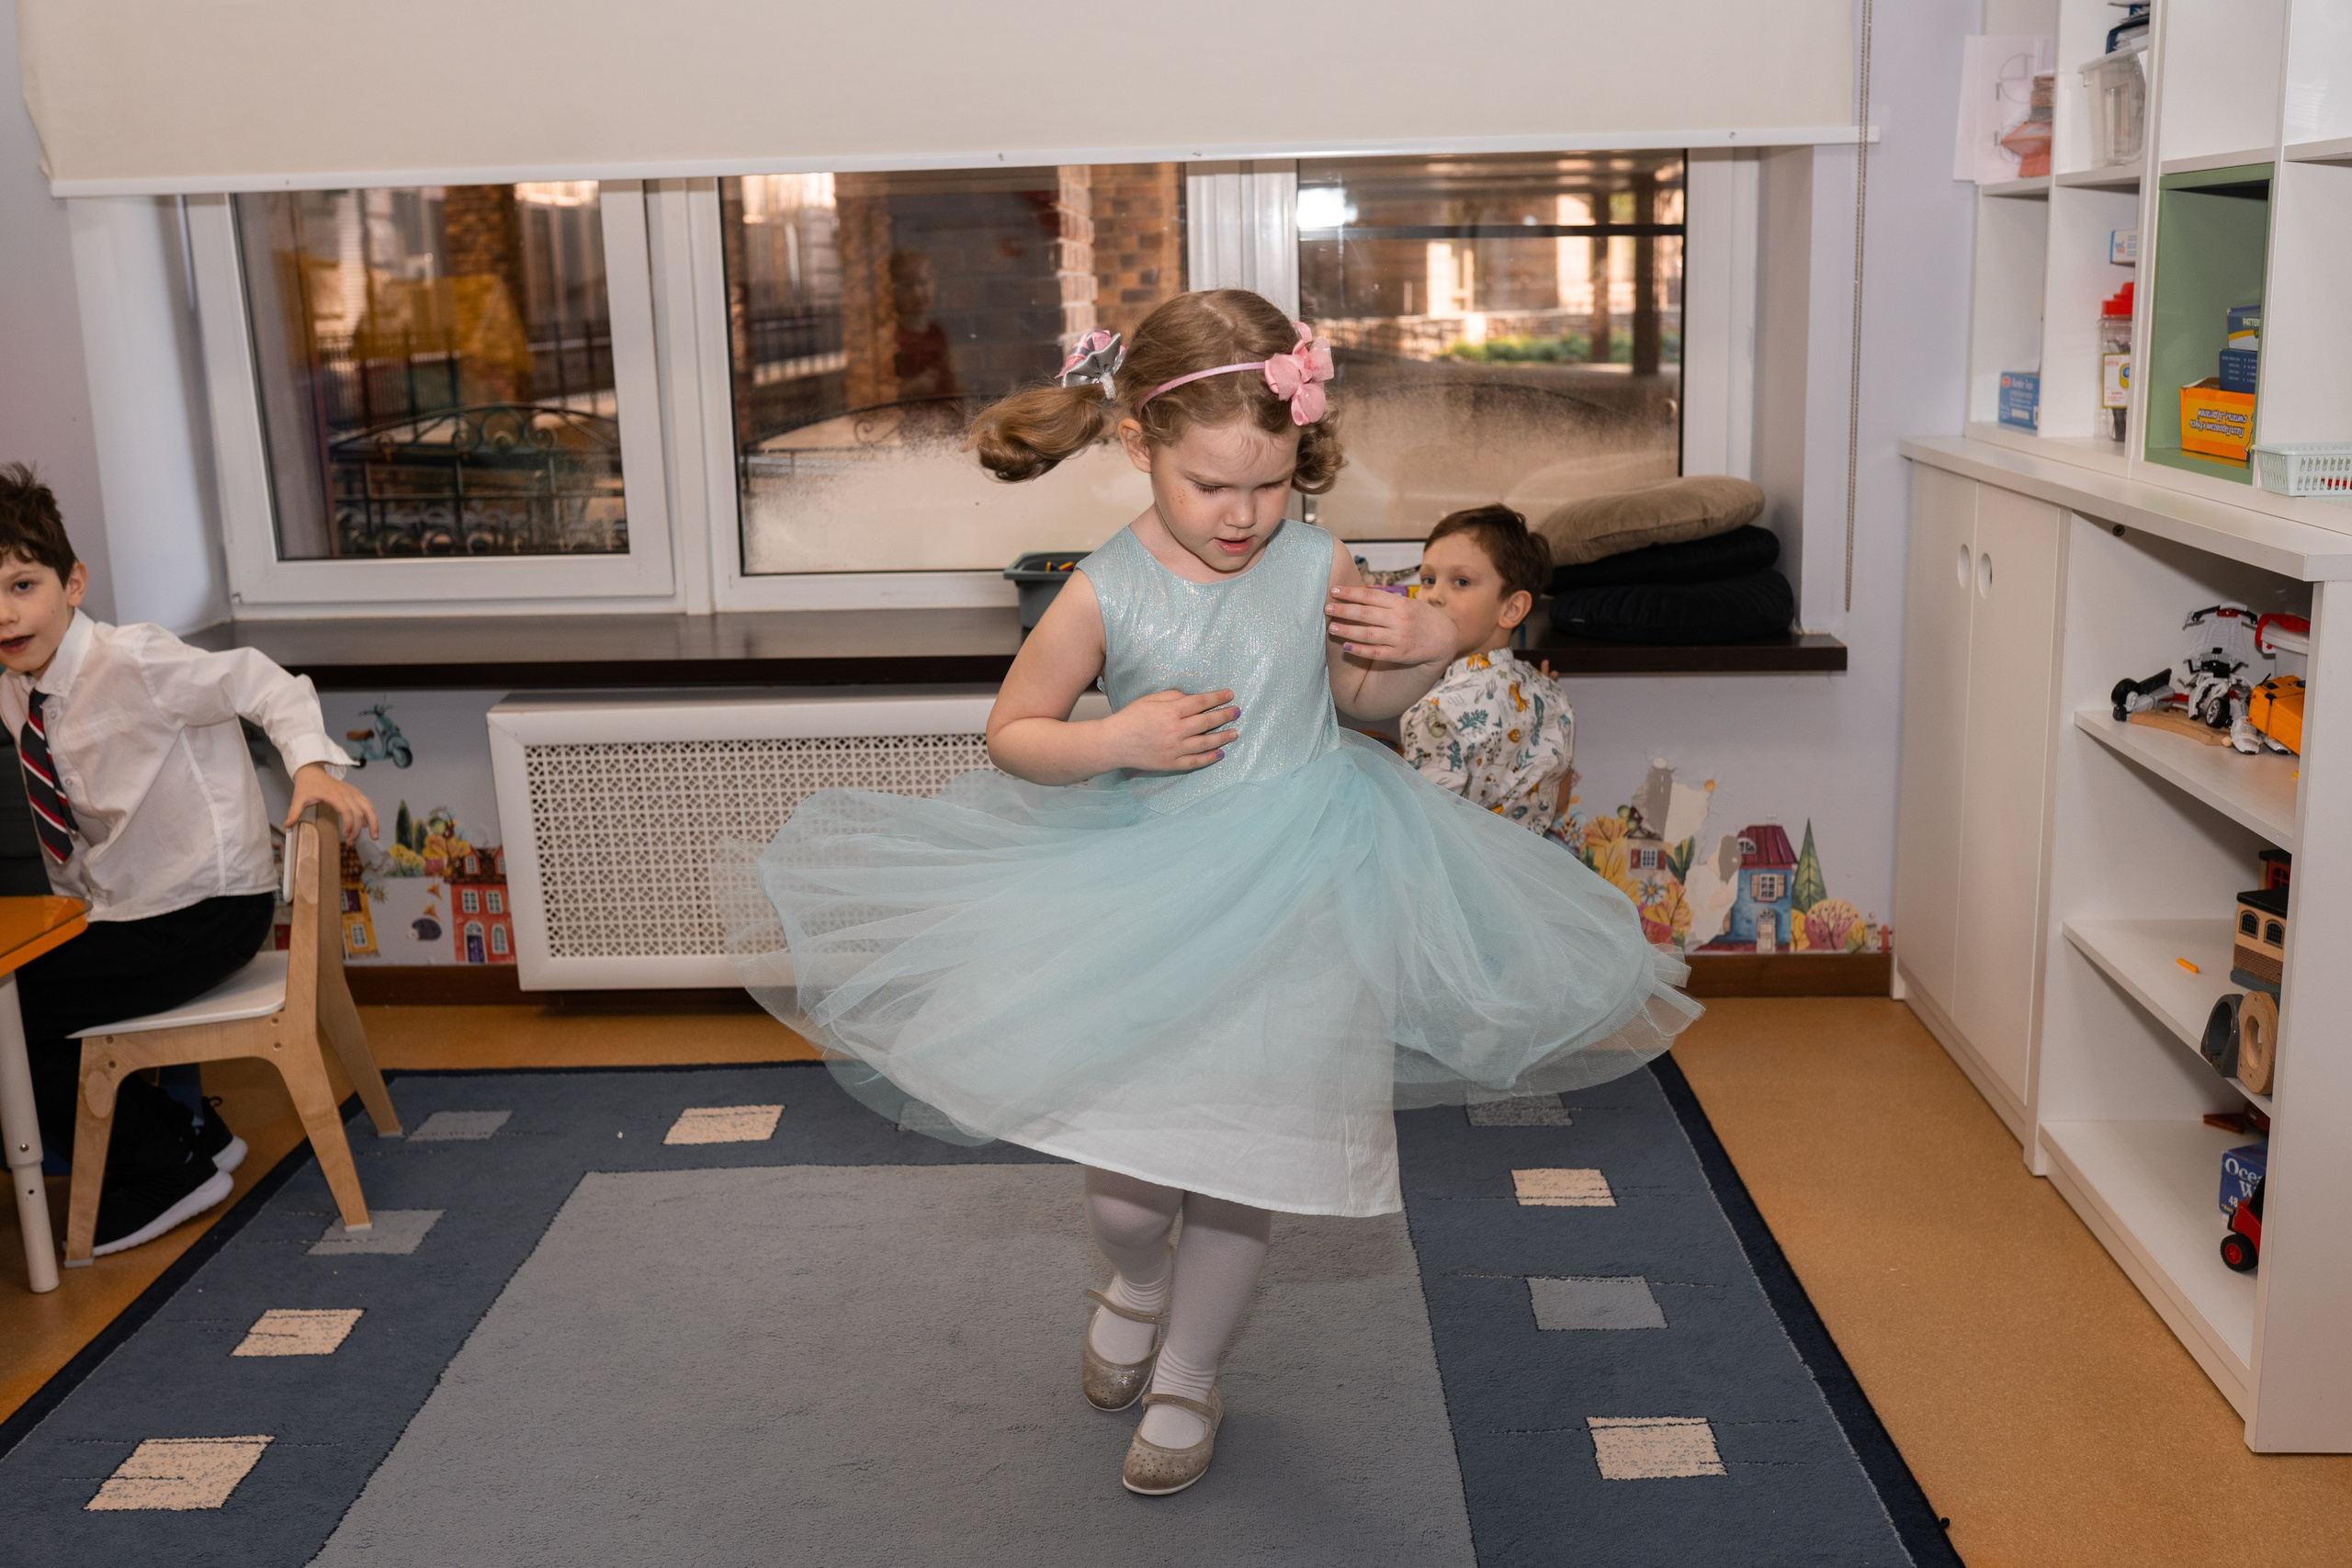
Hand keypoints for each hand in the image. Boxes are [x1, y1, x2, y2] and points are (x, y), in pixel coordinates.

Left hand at [287, 763, 378, 843]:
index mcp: (334, 795)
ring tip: (374, 837)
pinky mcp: (355, 793)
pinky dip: (371, 815)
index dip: (349, 824)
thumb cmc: (306, 785)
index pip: (347, 811)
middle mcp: (347, 793)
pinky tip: (369, 825)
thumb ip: (294, 812)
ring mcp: (352, 792)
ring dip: (373, 822)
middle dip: (358, 829)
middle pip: (360, 812)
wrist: (312, 770)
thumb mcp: (298, 798)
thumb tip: (287, 825)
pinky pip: (367, 804)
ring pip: (368, 807)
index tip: (344, 835)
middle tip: (351, 842)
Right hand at [1105, 688, 1236, 771]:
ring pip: (1206, 742)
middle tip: (1237, 712)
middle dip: (1225, 716)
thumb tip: (1193, 698)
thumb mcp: (1150, 699)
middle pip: (1207, 722)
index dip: (1217, 698)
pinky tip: (1220, 753)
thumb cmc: (1130, 718)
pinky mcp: (1171, 763)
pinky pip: (1195, 761)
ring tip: (1234, 733)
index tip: (1230, 695)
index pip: (1201, 702)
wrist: (1113, 743)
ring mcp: (1175, 749)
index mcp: (1171, 711)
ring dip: (1223, 737)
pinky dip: (1210, 758)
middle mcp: (1176, 730)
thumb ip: (1173, 696)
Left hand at [1326, 585, 1455, 666]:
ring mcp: (1399, 638)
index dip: (1350, 593)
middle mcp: (1399, 619)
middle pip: (1366, 614)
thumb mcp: (1407, 603)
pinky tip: (1346, 646)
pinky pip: (1375, 652)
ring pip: (1368, 634)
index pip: (1370, 596)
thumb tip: (1358, 595)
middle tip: (1326, 608)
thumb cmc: (1421, 617)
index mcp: (1400, 603)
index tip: (1334, 591)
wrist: (1444, 638)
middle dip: (1344, 610)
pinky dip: (1359, 649)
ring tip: (1331, 627)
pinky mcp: (1399, 654)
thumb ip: (1386, 601)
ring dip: (1347, 630)